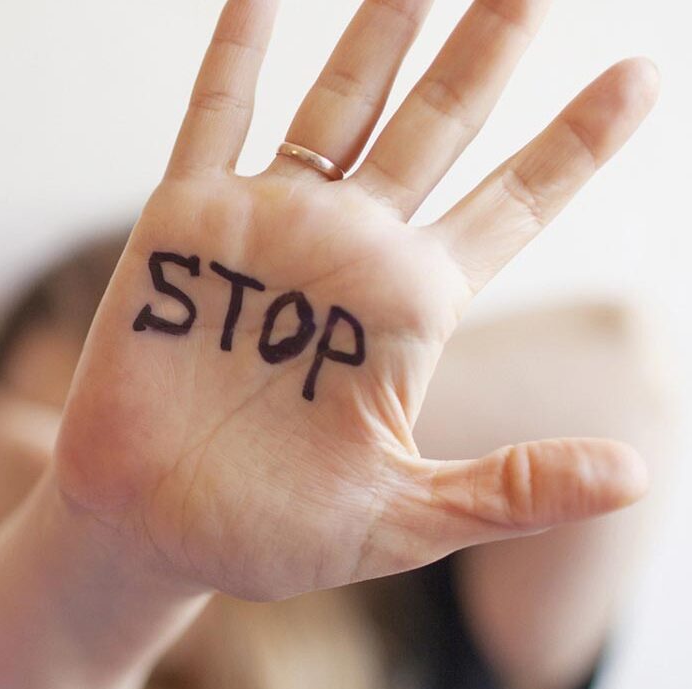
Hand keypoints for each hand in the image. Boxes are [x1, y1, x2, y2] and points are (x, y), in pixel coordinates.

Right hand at [55, 0, 656, 600]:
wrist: (150, 529)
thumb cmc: (269, 535)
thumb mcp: (402, 520)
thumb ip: (511, 491)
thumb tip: (636, 475)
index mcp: (409, 311)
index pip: (512, 206)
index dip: (576, 142)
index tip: (641, 76)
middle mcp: (348, 252)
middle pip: (438, 126)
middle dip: (488, 50)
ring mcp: (268, 230)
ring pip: (338, 102)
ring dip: (383, 28)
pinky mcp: (184, 229)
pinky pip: (216, 118)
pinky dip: (235, 52)